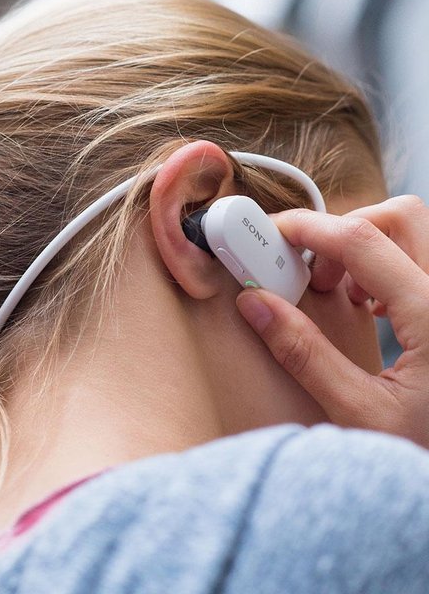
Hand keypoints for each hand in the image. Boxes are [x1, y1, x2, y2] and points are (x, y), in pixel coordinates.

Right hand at [235, 195, 428, 448]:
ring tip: (341, 291)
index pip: (361, 241)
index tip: (272, 234)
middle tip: (314, 272)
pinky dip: (385, 266)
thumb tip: (256, 304)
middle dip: (345, 231)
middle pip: (399, 216)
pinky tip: (371, 304)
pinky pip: (419, 258)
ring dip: (366, 247)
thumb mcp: (360, 413)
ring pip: (413, 232)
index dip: (308, 230)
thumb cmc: (426, 453)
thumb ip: (304, 354)